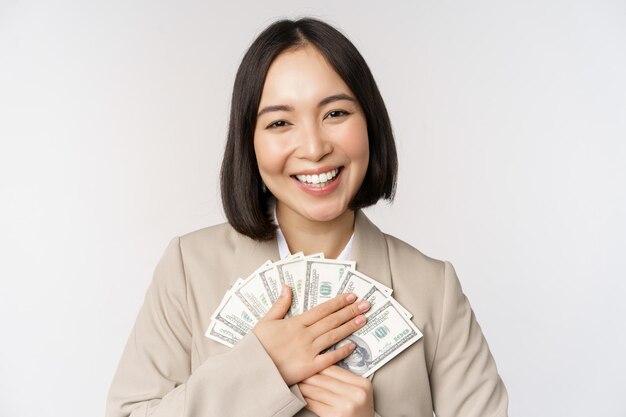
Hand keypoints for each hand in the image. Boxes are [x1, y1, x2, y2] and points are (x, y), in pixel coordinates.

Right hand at [252, 285, 369, 385]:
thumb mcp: (265, 321)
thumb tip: (287, 287)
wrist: (251, 369)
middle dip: (350, 311)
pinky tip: (353, 345)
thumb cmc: (256, 346)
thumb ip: (279, 305)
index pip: (322, 309)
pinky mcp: (309, 367)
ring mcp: (308, 351)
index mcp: (295, 322)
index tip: (352, 296)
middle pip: (332, 320)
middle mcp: (304, 335)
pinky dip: (342, 351)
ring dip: (350, 327)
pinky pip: (330, 358)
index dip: (338, 302)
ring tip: (363, 319)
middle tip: (366, 305)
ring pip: (334, 336)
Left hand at [298, 365, 374, 416]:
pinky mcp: (335, 415)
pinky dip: (306, 400)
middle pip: (325, 379)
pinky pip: (315, 404)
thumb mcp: (359, 395)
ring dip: (304, 387)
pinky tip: (302, 397)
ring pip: (318, 391)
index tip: (309, 364)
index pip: (335, 369)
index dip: (319, 366)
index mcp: (362, 384)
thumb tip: (322, 369)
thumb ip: (346, 382)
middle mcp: (356, 393)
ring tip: (297, 383)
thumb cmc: (359, 414)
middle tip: (299, 372)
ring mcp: (346, 405)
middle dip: (309, 375)